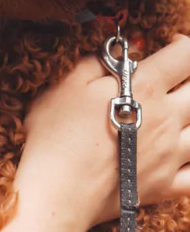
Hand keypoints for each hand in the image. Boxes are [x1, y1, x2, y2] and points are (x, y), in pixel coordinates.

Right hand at [21, 35, 189, 231]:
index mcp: (144, 89)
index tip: (173, 44)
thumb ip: (96, 63)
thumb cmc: (55, 135)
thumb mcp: (65, 86)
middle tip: (178, 78)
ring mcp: (170, 154)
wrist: (58, 188)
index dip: (183, 44)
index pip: (183, 56)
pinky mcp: (165, 185)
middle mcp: (167, 119)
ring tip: (181, 113)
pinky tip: (188, 157)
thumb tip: (120, 51)